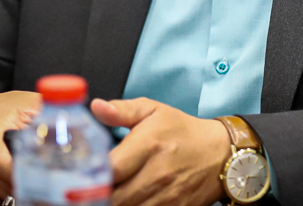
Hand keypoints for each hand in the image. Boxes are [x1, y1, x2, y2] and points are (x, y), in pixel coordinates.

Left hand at [90, 97, 231, 205]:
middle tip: (91, 187)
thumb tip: (96, 107)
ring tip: (108, 194)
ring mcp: (168, 196)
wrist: (219, 153)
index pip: (111, 169)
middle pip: (115, 197)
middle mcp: (158, 173)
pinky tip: (128, 199)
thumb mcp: (154, 111)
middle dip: (98, 194)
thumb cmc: (183, 131)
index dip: (92, 175)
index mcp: (149, 144)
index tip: (83, 173)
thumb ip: (122, 110)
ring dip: (115, 202)